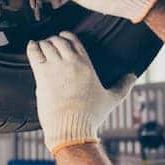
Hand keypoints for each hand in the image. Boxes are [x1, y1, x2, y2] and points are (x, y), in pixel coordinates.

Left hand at [27, 32, 135, 154]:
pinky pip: (34, 53)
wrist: (72, 128)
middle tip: (50, 45)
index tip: (62, 37)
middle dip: (53, 40)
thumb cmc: (91, 115)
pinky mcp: (42, 75)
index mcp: (86, 64)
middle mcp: (70, 62)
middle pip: (58, 40)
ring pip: (46, 44)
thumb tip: (133, 76)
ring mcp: (55, 67)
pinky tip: (32, 47)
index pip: (74, 40)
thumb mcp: (112, 99)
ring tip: (41, 47)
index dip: (66, 36)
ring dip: (43, 44)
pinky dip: (32, 47)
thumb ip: (123, 85)